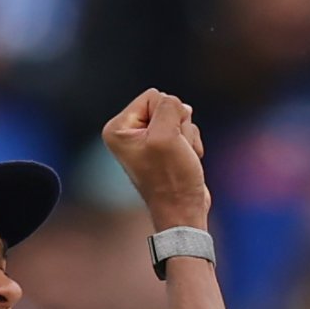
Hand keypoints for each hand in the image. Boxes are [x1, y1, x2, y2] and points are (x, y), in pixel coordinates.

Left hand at [103, 90, 216, 231]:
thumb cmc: (171, 179)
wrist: (183, 212)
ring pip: (179, 118)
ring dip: (186, 137)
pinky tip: (186, 161)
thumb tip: (179, 106)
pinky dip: (191, 144)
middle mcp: (129, 133)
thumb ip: (169, 106)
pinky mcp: (164, 148)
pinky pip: (185, 130)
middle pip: (166, 105)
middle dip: (178, 126)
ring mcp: (147, 140)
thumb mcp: (166, 135)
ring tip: (180, 158)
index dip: (167, 115)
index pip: (152, 96)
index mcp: (118, 128)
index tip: (164, 142)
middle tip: (174, 151)